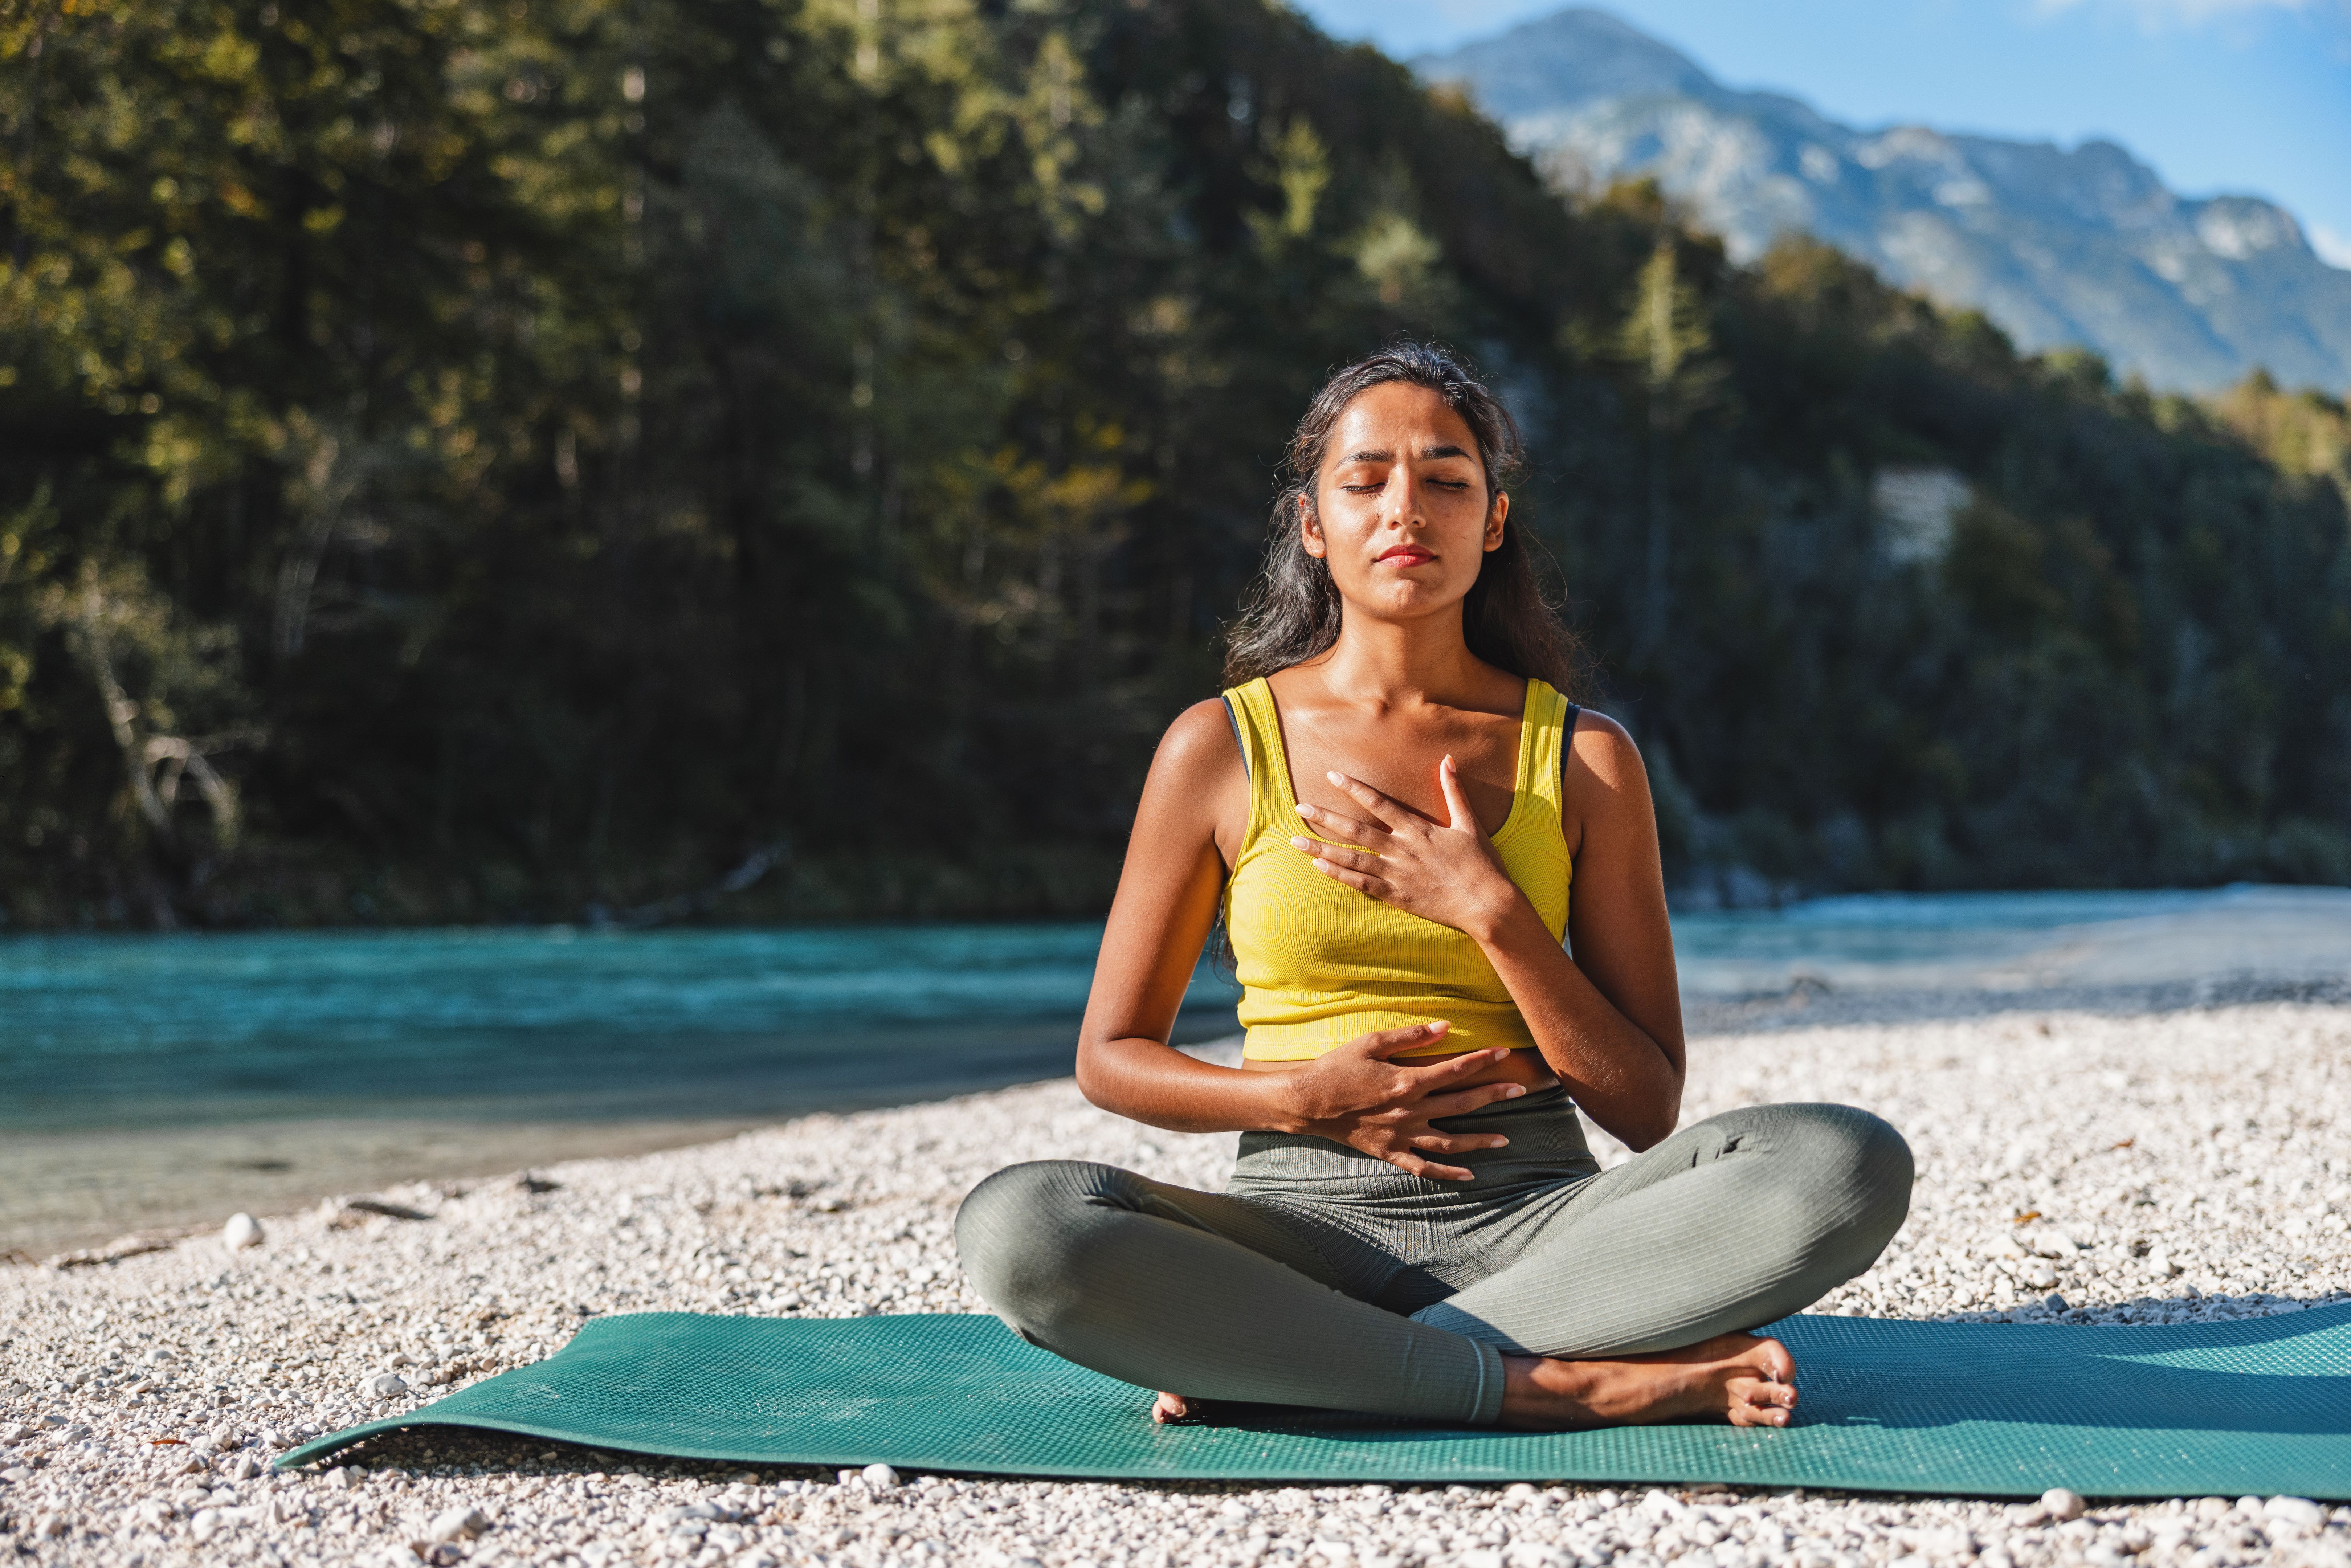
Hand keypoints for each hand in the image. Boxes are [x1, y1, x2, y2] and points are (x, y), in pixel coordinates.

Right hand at [1273, 1022, 1526, 1180]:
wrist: (1307, 1102)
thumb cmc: (1338, 1067)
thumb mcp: (1371, 1042)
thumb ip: (1411, 1036)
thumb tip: (1445, 1026)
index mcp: (1407, 1082)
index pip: (1455, 1069)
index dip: (1482, 1059)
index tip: (1504, 1050)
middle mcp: (1410, 1111)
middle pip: (1462, 1104)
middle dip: (1494, 1095)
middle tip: (1521, 1089)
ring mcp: (1401, 1135)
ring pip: (1450, 1142)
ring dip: (1480, 1141)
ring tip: (1506, 1140)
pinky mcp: (1390, 1153)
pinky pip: (1424, 1169)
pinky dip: (1448, 1175)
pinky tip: (1470, 1175)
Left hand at [1291, 759, 1520, 937]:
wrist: (1487, 904)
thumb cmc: (1481, 864)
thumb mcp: (1469, 823)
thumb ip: (1455, 791)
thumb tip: (1448, 760)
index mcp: (1418, 829)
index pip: (1379, 803)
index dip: (1354, 788)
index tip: (1332, 777)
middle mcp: (1402, 850)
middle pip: (1356, 830)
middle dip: (1325, 817)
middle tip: (1299, 807)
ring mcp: (1397, 874)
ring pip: (1351, 858)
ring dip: (1322, 848)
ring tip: (1296, 841)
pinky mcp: (1396, 896)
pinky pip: (1361, 884)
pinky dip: (1338, 875)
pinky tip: (1318, 867)